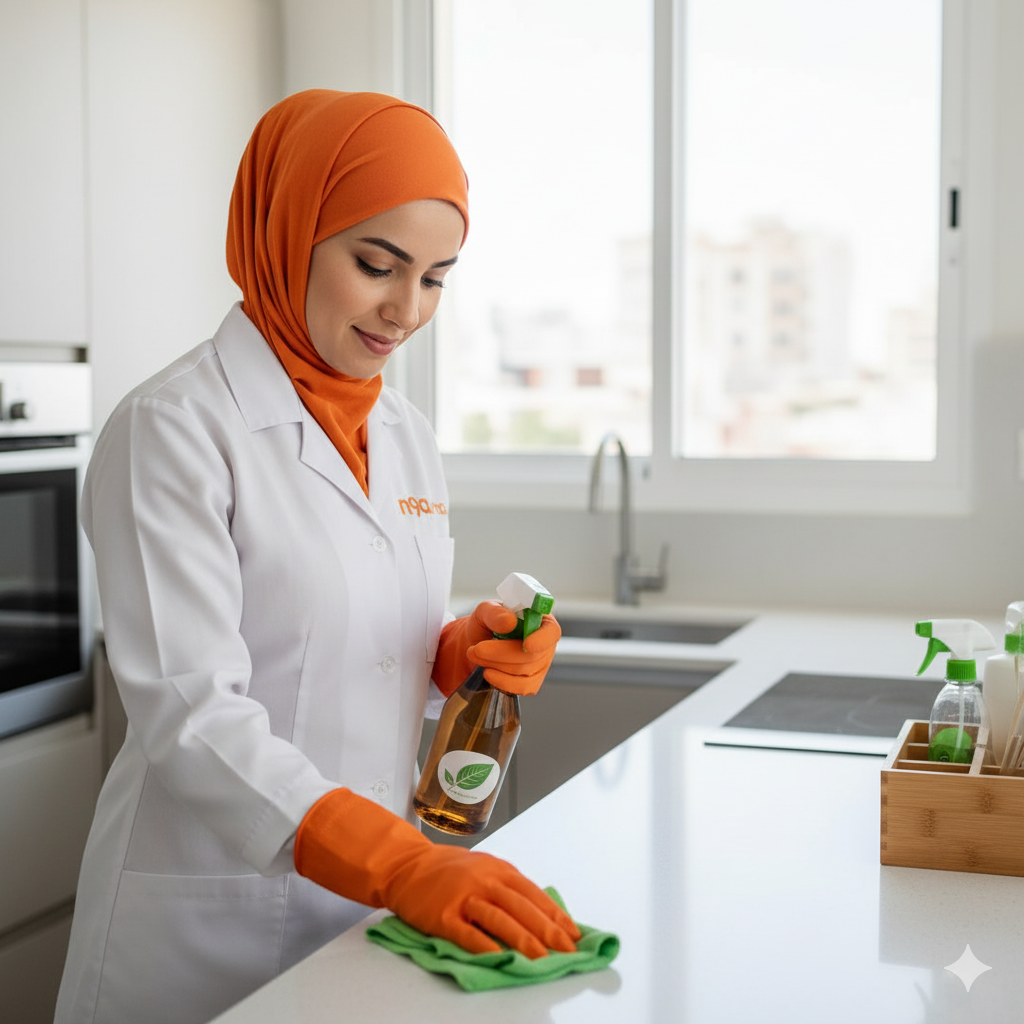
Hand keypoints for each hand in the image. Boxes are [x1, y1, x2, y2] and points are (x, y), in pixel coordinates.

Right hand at [294, 788, 580, 957]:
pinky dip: (485, 946)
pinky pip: (467, 933)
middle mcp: (484, 880)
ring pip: (500, 919)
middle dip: (548, 931)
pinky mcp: (442, 915)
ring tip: (542, 958)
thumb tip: (544, 915)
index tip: (574, 935)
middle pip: (522, 907)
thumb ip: (510, 888)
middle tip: (567, 951)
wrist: (407, 865)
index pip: (534, 894)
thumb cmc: (449, 870)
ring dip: (523, 939)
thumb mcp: (485, 869)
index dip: (556, 916)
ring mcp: (463, 897)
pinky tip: (500, 957)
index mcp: (499, 870)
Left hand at [433, 601, 560, 696]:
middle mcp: (546, 644)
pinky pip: (522, 688)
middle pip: (532, 656)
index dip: (541, 639)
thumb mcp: (486, 610)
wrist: (478, 642)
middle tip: (476, 649)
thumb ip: (496, 613)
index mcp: (541, 620)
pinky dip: (502, 682)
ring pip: (525, 672)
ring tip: (476, 656)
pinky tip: (488, 673)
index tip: (527, 644)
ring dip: (496, 666)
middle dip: (500, 654)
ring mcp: (542, 665)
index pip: (551, 631)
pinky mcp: (532, 682)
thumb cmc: (488, 623)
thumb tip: (510, 622)